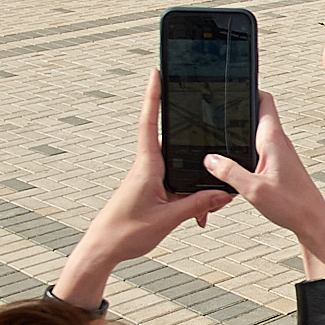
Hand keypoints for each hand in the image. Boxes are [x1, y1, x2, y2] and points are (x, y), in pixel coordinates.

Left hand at [53, 72, 232, 309]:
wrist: (102, 250)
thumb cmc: (124, 233)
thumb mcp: (167, 219)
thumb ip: (196, 204)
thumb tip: (221, 193)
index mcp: (147, 166)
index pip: (150, 123)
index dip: (153, 97)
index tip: (156, 73)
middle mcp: (147, 168)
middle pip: (176, 148)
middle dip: (196, 150)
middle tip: (209, 144)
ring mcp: (148, 180)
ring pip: (180, 172)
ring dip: (195, 187)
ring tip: (205, 211)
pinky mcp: (150, 193)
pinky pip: (176, 187)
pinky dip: (189, 198)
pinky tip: (198, 216)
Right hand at [203, 93, 324, 277]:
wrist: (312, 222)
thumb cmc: (292, 205)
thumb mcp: (253, 190)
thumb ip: (229, 173)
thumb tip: (210, 159)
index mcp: (273, 140)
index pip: (264, 101)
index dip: (249, 89)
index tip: (232, 87)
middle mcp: (278, 142)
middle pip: (257, 115)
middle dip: (239, 111)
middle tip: (218, 111)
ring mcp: (280, 154)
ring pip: (257, 133)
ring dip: (242, 132)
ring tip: (222, 135)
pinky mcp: (279, 166)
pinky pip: (259, 149)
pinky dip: (246, 150)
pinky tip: (233, 162)